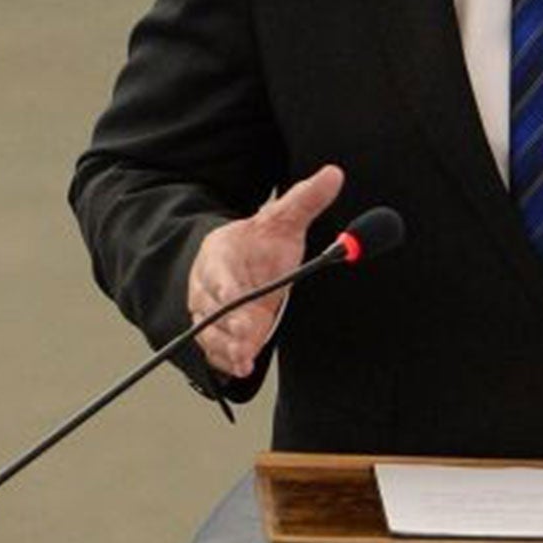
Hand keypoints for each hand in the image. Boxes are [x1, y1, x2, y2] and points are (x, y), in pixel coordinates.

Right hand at [186, 164, 345, 379]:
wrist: (235, 261)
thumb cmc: (257, 244)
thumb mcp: (281, 220)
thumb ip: (304, 200)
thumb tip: (334, 174)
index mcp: (220, 253)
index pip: (219, 271)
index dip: (226, 287)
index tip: (235, 298)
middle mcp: (208, 284)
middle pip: (213, 307)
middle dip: (229, 325)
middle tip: (248, 339)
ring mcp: (209, 312)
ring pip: (210, 330)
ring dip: (226, 347)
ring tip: (244, 360)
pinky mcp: (216, 334)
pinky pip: (213, 349)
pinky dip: (225, 360)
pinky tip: (240, 368)